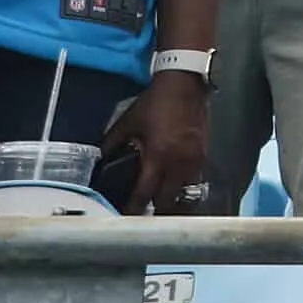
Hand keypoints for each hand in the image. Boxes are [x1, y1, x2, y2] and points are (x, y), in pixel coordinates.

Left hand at [100, 73, 209, 214]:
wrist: (184, 84)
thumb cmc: (155, 103)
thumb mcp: (127, 122)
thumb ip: (112, 143)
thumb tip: (99, 160)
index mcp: (158, 156)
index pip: (145, 193)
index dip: (135, 208)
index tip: (127, 217)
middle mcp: (179, 162)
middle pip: (170, 200)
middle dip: (156, 210)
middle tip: (144, 215)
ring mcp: (195, 159)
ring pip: (186, 193)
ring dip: (173, 200)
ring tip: (161, 205)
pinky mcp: (204, 153)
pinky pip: (195, 179)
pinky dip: (184, 186)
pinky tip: (175, 186)